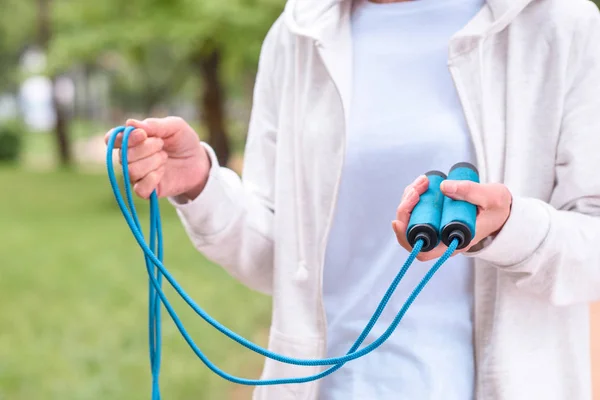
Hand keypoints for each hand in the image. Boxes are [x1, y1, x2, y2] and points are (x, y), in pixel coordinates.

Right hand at [105, 116, 210, 198]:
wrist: (199, 161)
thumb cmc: (183, 141)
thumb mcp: (174, 126)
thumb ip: (154, 125)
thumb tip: (130, 123)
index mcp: (132, 140)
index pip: (113, 139)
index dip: (124, 138)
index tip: (143, 134)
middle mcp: (130, 158)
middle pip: (123, 155)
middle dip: (146, 148)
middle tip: (161, 144)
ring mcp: (137, 175)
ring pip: (132, 171)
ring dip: (152, 161)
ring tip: (164, 157)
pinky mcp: (147, 191)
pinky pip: (139, 189)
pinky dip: (151, 179)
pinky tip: (162, 172)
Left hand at [392, 175, 512, 260]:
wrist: (503, 207)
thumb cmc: (499, 207)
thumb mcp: (493, 197)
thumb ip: (471, 191)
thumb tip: (444, 186)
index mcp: (455, 243)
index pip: (424, 251)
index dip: (406, 239)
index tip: (398, 221)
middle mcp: (443, 239)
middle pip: (412, 232)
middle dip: (406, 209)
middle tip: (416, 189)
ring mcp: (438, 228)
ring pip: (413, 218)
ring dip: (410, 198)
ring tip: (422, 181)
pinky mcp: (437, 216)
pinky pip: (418, 209)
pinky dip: (416, 195)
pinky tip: (421, 183)